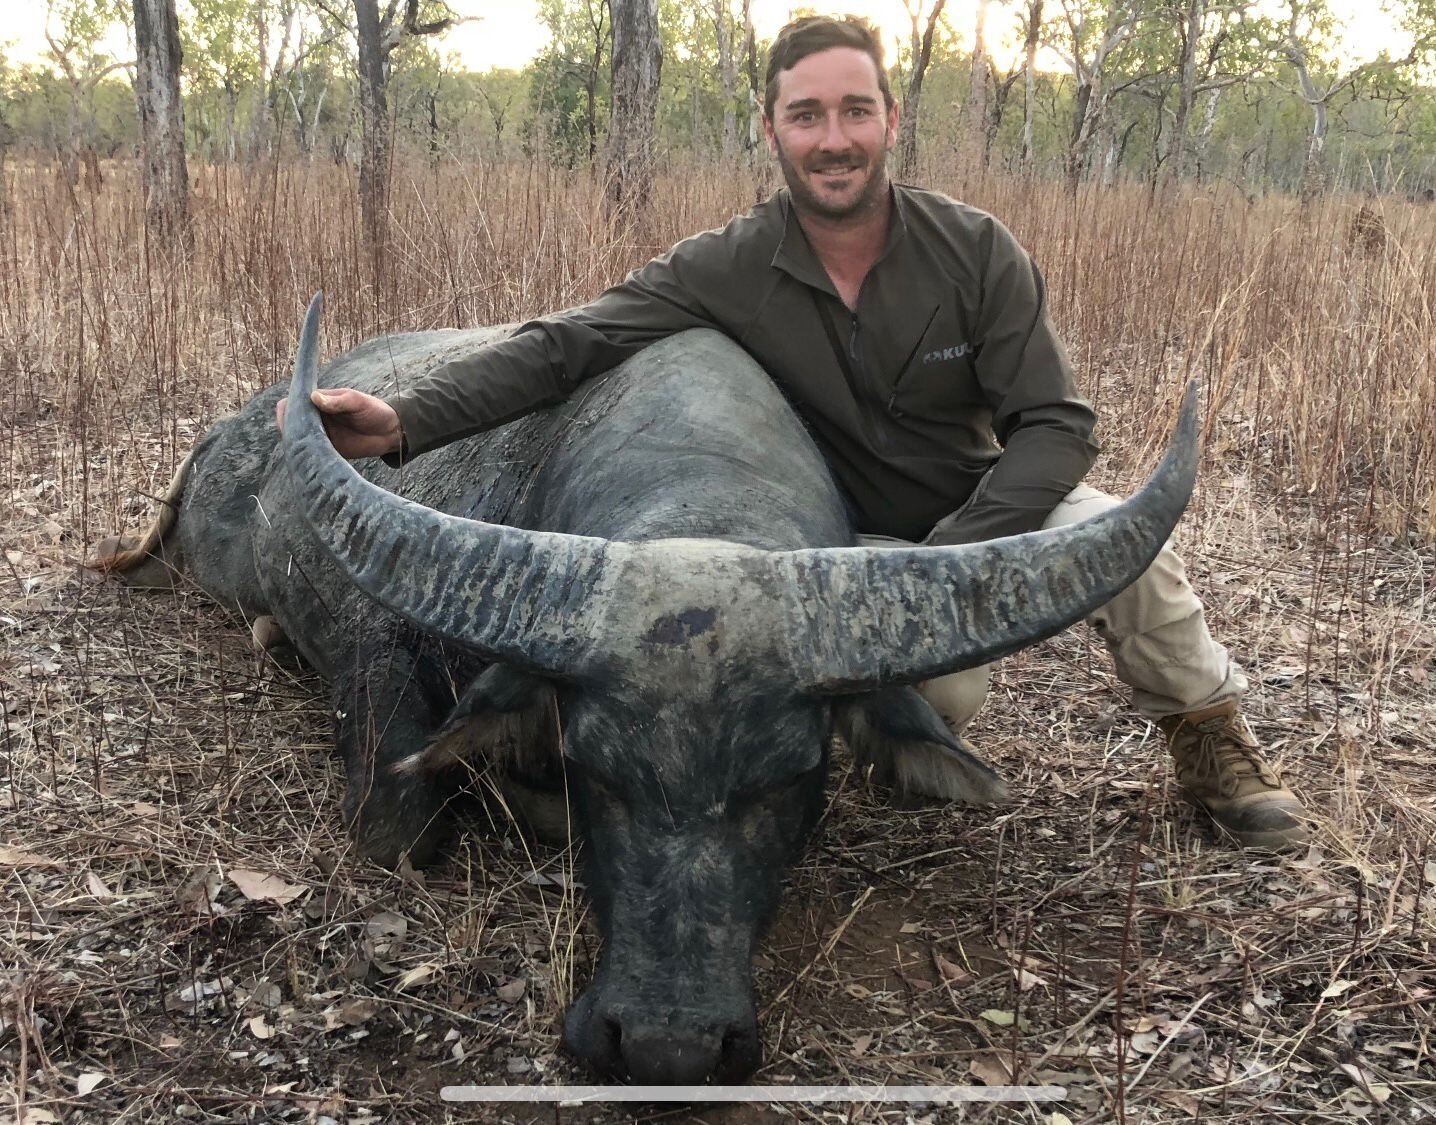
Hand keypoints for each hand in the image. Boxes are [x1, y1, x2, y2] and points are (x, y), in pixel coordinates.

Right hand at [275, 388, 402, 458]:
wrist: (391, 432)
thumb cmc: (374, 410)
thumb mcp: (357, 401)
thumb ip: (338, 401)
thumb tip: (314, 398)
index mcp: (319, 402)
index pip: (292, 403)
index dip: (287, 409)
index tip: (291, 416)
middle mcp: (315, 419)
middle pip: (291, 424)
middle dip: (289, 430)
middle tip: (298, 435)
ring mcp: (320, 436)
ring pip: (298, 441)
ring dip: (297, 445)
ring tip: (304, 447)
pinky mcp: (327, 452)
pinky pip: (312, 455)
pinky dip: (308, 457)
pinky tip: (310, 460)